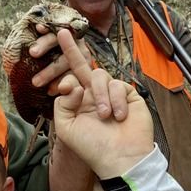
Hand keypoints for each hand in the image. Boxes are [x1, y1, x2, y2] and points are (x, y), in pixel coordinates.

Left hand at [53, 29, 153, 178]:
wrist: (121, 158)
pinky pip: (118, 85)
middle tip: (62, 33)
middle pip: (82, 66)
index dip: (64, 77)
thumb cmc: (92, 147)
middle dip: (72, 48)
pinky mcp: (128, 94)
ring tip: (105, 116)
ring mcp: (111, 93)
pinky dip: (117, 101)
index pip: (69, 79)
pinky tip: (120, 116)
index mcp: (78, 102)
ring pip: (100, 76)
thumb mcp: (67, 127)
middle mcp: (94, 94)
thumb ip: (62, 104)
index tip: (62, 85)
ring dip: (101, 96)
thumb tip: (71, 85)